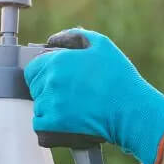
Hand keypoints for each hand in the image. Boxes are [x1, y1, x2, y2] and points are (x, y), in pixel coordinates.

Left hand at [23, 28, 163, 163]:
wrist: (131, 110)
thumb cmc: (119, 78)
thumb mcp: (101, 45)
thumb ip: (74, 37)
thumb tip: (52, 41)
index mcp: (57, 61)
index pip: (32, 69)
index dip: (43, 74)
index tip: (58, 80)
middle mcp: (50, 82)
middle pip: (34, 88)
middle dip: (48, 90)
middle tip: (70, 94)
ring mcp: (50, 105)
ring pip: (39, 107)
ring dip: (50, 108)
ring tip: (73, 108)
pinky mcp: (53, 126)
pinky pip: (40, 126)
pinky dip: (50, 127)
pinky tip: (67, 122)